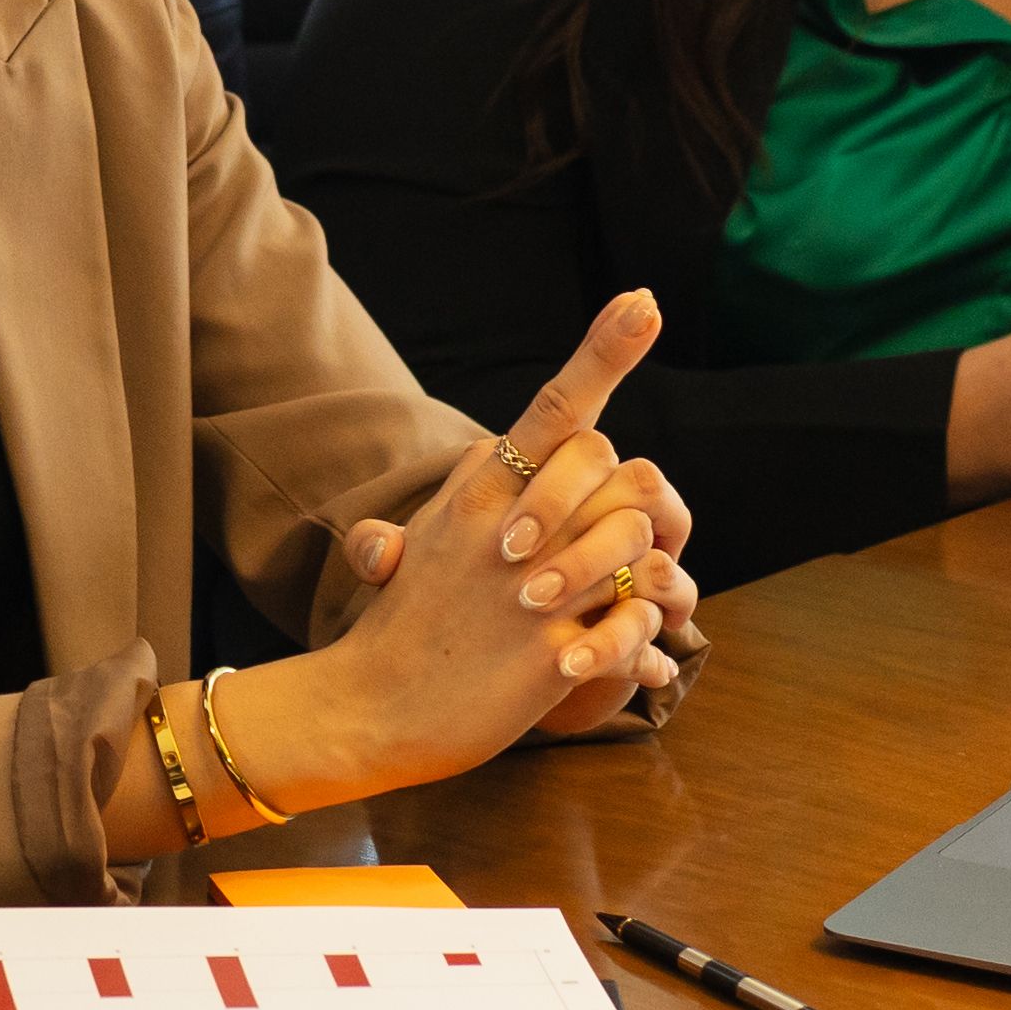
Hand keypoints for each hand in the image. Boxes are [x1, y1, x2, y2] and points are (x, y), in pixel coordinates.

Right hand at [232, 294, 677, 807]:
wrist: (366, 710)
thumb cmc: (401, 626)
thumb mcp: (425, 545)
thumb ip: (476, 499)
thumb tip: (498, 449)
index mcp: (476, 491)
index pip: (553, 407)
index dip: (605, 350)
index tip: (645, 299)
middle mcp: (504, 527)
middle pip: (612, 465)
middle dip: (632, 497)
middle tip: (615, 543)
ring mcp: (531, 588)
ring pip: (637, 537)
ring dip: (642, 572)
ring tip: (610, 606)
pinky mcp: (551, 652)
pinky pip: (637, 624)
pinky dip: (640, 644)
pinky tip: (620, 662)